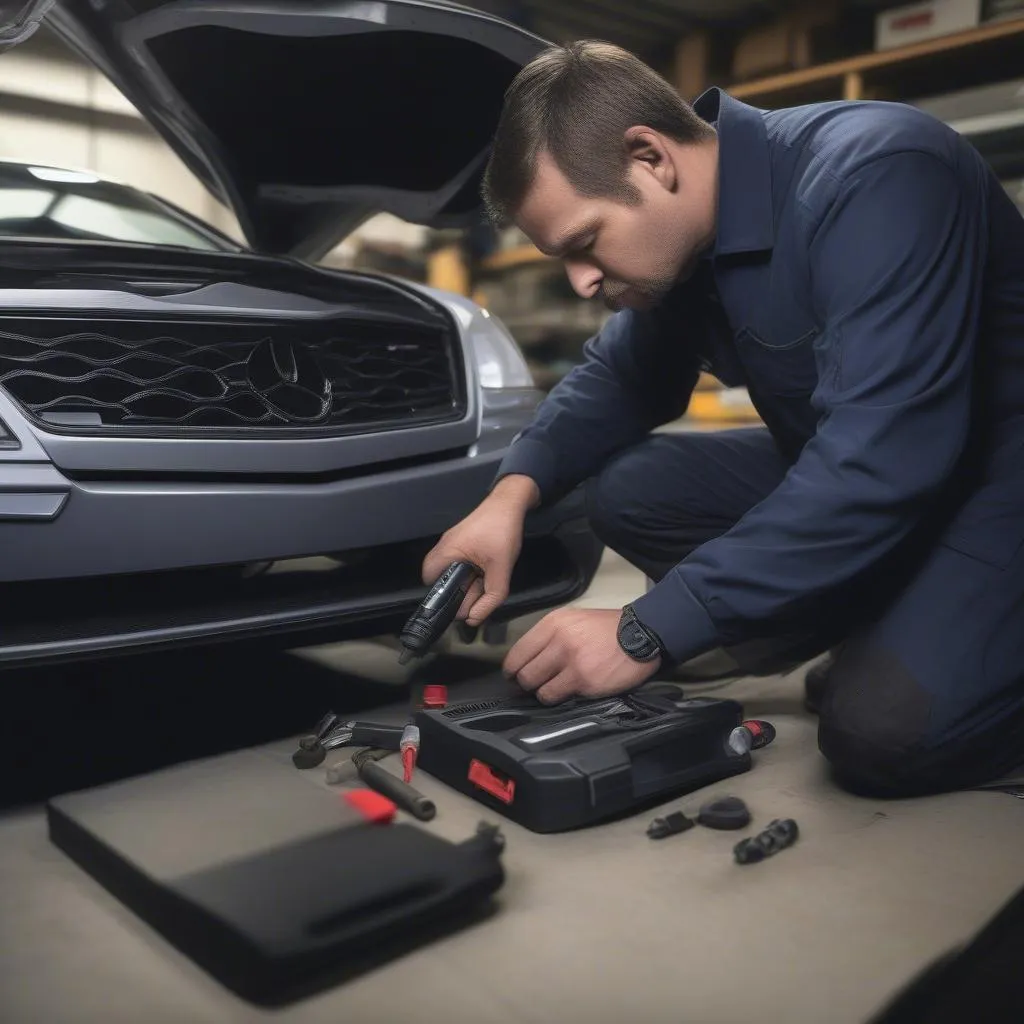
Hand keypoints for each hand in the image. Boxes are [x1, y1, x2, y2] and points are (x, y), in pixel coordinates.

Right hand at [421, 475, 538, 625]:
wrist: (510, 503)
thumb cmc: (502, 531)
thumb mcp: (501, 568)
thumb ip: (491, 596)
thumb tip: (475, 619)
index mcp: (446, 552)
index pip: (430, 583)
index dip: (443, 598)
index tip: (462, 603)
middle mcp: (444, 548)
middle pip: (441, 580)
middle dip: (459, 592)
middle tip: (478, 593)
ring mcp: (452, 543)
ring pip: (453, 573)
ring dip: (468, 582)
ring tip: (484, 582)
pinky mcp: (462, 541)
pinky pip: (461, 564)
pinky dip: (471, 573)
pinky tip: (485, 573)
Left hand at [503, 608, 660, 703]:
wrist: (642, 634)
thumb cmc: (608, 629)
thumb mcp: (575, 620)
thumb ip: (550, 637)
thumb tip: (528, 660)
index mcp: (554, 623)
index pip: (518, 651)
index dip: (512, 669)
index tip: (514, 676)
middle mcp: (558, 640)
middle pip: (523, 671)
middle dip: (525, 683)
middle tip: (532, 686)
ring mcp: (571, 661)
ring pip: (535, 686)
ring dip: (540, 692)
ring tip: (552, 689)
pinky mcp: (583, 680)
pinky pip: (554, 695)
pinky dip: (555, 698)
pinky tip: (566, 692)